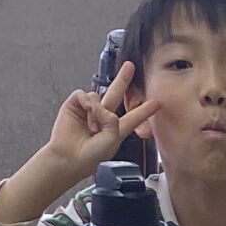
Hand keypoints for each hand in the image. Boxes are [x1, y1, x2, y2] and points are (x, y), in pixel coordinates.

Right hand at [41, 62, 157, 191]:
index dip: (144, 110)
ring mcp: (88, 111)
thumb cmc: (90, 156)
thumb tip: (100, 106)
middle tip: (130, 66)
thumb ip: (113, 120)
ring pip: (99, 96)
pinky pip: (85, 95)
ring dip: (97, 111)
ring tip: (92, 128)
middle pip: (115, 94)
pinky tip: (85, 116)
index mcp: (114, 130)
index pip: (133, 117)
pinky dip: (87, 104)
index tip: (157, 103)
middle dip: (123, 79)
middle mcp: (102, 118)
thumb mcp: (112, 140)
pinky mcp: (75, 105)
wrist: (69, 158)